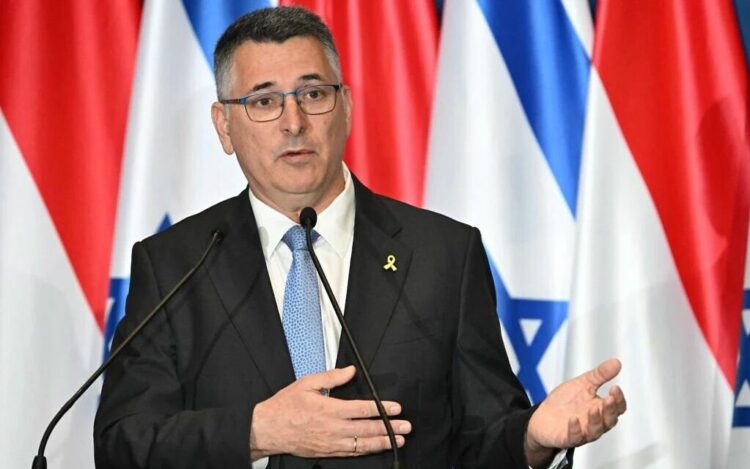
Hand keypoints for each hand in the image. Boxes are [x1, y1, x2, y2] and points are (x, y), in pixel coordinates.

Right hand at [249, 366, 410, 460]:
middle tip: (406, 427)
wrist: (268, 429)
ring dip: (382, 442)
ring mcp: (331, 443)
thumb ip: (331, 377)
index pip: (363, 409)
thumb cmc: (285, 406)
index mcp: (330, 409)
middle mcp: (333, 428)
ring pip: (362, 445)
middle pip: (367, 429)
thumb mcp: (307, 383)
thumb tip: (350, 371)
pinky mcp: (327, 452)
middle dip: (390, 428)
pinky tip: (376, 448)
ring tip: (399, 440)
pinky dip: (366, 451)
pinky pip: (351, 453)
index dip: (382, 409)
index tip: (396, 408)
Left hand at [524, 359, 626, 465]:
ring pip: (595, 431)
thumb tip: (616, 362)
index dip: (619, 399)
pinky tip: (573, 419)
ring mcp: (582, 432)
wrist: (543, 415)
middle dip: (611, 410)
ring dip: (596, 420)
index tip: (615, 388)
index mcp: (600, 409)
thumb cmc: (565, 402)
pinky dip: (575, 429)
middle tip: (609, 399)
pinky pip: (574, 437)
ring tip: (593, 408)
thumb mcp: (583, 384)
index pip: (617, 408)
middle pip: (609, 421)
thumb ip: (600, 375)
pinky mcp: (567, 438)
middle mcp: (594, 423)